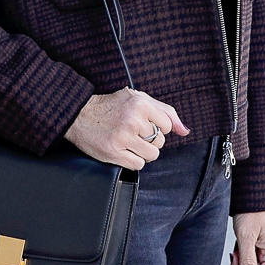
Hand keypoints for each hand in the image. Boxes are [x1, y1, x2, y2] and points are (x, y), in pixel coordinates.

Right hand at [65, 89, 189, 168]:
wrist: (79, 115)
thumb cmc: (111, 107)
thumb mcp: (138, 99)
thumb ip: (166, 112)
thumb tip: (185, 130)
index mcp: (140, 103)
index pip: (167, 126)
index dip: (157, 127)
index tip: (144, 125)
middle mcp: (133, 120)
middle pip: (160, 142)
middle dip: (149, 140)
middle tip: (133, 133)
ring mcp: (123, 137)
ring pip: (152, 155)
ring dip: (143, 152)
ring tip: (129, 143)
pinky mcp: (114, 152)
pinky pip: (138, 165)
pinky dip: (133, 161)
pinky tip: (123, 151)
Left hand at [229, 210, 264, 264]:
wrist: (252, 191)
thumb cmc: (250, 212)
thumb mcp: (246, 238)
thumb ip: (247, 262)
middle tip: (233, 255)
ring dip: (239, 262)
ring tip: (235, 247)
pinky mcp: (257, 243)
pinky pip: (248, 257)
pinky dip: (240, 254)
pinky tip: (237, 245)